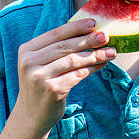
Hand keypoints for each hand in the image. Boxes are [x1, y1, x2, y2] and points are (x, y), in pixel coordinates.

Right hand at [12, 18, 116, 136]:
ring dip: (94, 55)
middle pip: (65, 46)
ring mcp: (40, 77)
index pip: (55, 34)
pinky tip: (102, 64)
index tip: (93, 23)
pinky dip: (92, 68)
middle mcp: (30, 62)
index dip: (76, 27)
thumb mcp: (41, 64)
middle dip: (88, 40)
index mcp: (27, 50)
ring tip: (111, 51)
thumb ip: (57, 48)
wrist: (31, 115)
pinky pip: (78, 74)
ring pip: (73, 60)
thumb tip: (89, 31)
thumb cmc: (42, 83)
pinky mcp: (52, 90)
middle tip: (105, 36)